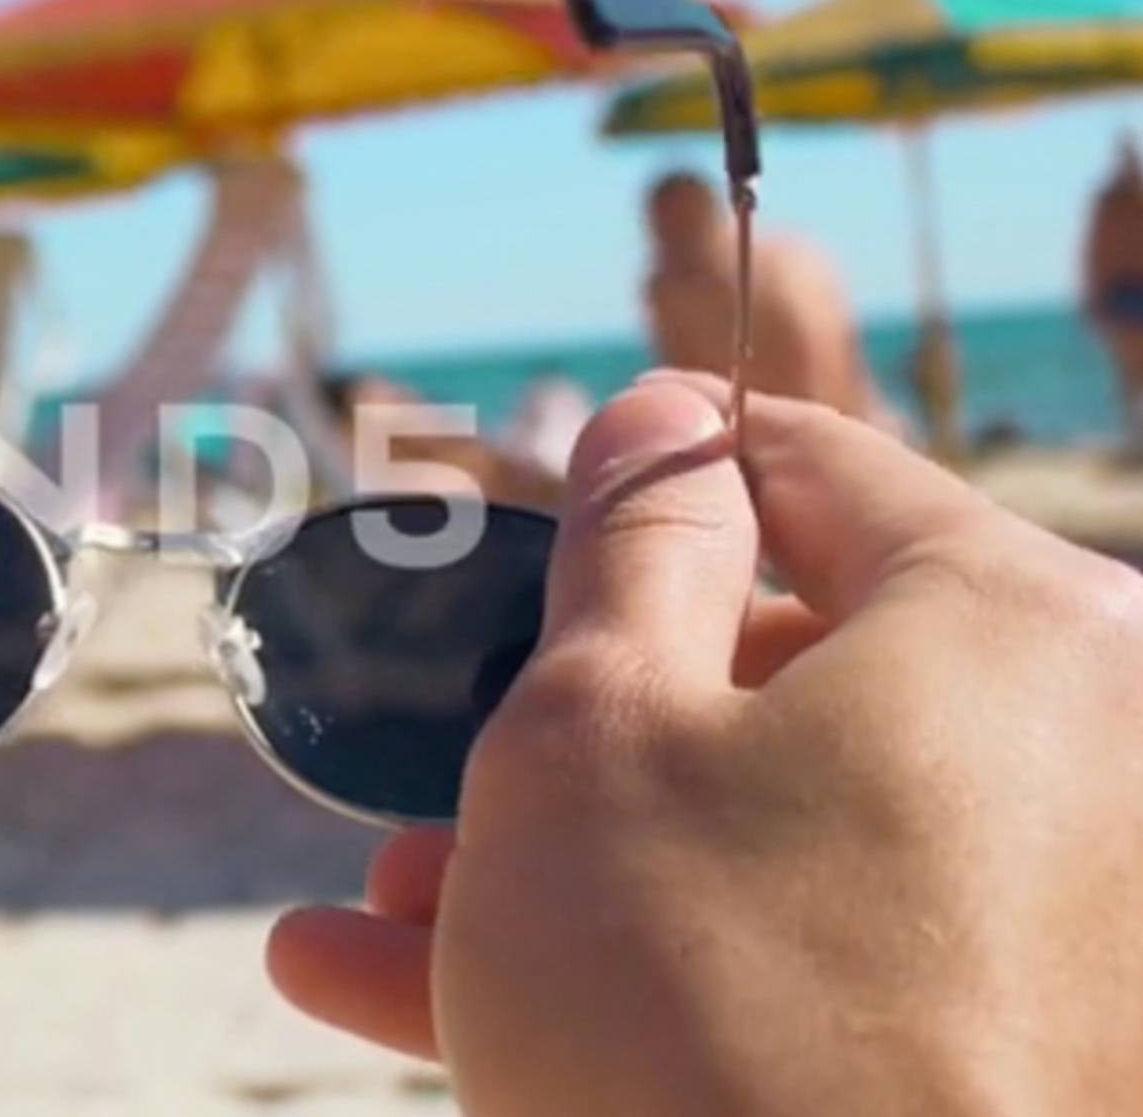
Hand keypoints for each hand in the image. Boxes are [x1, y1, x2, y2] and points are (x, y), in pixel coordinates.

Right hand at [268, 370, 1142, 1114]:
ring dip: (564, 872)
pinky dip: (648, 971)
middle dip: (565, 736)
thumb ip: (628, 538)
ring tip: (389, 915)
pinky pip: (812, 971)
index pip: (805, 470)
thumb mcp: (595, 728)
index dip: (640, 484)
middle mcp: (1088, 759)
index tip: (530, 522)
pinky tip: (429, 991)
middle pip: (775, 685)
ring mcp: (1066, 928)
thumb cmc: (701, 1015)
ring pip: (767, 845)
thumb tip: (661, 410)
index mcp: (1012, 625)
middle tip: (421, 781)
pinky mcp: (1019, 1059)